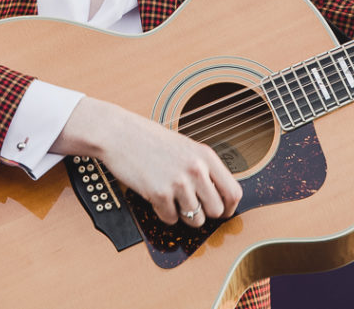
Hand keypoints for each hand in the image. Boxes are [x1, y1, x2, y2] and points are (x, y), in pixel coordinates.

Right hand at [51, 97, 242, 227]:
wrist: (120, 134)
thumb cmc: (151, 140)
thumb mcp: (186, 148)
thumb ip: (204, 169)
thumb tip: (220, 198)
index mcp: (206, 156)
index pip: (233, 192)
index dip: (229, 208)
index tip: (222, 213)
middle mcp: (196, 169)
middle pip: (216, 211)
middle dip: (205, 214)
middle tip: (192, 208)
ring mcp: (178, 182)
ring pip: (195, 219)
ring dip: (183, 215)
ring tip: (172, 199)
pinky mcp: (158, 193)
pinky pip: (170, 219)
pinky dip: (164, 213)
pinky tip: (157, 198)